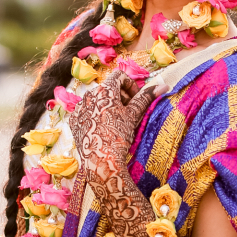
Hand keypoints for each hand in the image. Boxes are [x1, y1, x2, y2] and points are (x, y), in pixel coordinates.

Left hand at [69, 70, 160, 187]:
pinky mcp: (73, 120)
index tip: (134, 99)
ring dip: (107, 106)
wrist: (101, 160)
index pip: (119, 76)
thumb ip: (146, 98)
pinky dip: (95, 116)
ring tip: (115, 122)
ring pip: (96, 100)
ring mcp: (79, 107)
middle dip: (120, 97)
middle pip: (107, 88)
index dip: (130, 85)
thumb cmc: (119, 136)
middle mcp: (88, 94)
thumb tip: (163, 86)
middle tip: (127, 113)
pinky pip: (86, 111)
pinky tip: (102, 129)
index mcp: (105, 89)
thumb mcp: (133, 115)